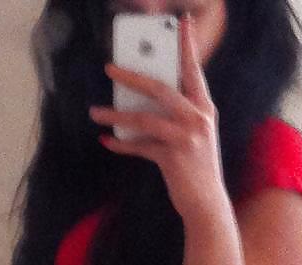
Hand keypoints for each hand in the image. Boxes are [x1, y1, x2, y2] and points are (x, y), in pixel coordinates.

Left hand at [89, 16, 225, 222]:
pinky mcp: (172, 157)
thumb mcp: (194, 136)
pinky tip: (106, 140)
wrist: (207, 204)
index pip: (194, 70)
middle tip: (110, 67)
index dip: (186, 45)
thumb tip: (142, 101)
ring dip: (115, 114)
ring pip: (144, 117)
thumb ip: (177, 116)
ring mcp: (186, 137)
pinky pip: (139, 146)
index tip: (181, 22)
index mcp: (205, 108)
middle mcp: (197, 118)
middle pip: (160, 88)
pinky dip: (121, 144)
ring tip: (94, 111)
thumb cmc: (197, 169)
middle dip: (132, 75)